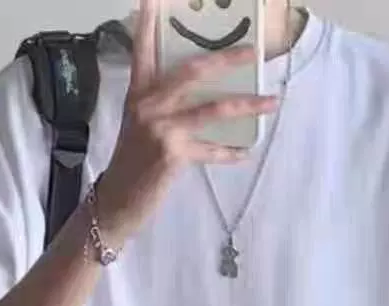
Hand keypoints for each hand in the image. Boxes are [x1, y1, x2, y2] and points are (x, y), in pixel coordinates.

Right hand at [94, 0, 278, 244]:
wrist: (117, 200)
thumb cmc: (132, 163)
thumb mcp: (139, 125)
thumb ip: (161, 103)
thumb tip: (198, 92)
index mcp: (138, 93)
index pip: (143, 49)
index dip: (147, 21)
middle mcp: (148, 105)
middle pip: (193, 71)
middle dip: (227, 59)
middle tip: (252, 51)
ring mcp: (160, 128)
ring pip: (212, 109)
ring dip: (247, 105)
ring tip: (271, 101)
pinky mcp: (172, 153)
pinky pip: (211, 149)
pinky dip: (230, 152)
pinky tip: (245, 152)